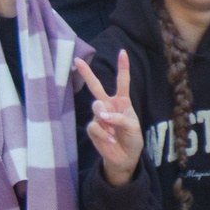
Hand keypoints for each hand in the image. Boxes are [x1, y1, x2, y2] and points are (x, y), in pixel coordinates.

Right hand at [74, 51, 142, 184]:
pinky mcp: (93, 128)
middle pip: (95, 86)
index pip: (122, 82)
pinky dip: (103, 133)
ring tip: (114, 131)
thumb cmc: (132, 139)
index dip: (123, 67)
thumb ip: (119, 118)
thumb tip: (102, 115)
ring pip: (96, 108)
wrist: (125, 157)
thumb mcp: (133, 127)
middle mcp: (109, 105)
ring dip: (106, 120)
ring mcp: (99, 116)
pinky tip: (110, 139)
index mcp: (122, 101)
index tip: (122, 52)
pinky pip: (94, 125)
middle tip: (77, 61)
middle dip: (86, 73)